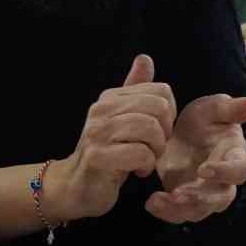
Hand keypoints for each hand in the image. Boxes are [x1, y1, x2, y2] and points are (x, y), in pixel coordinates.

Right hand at [50, 55, 176, 222]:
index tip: (155, 132)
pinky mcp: (97, 156)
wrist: (77, 186)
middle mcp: (101, 109)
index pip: (161, 91)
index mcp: (110, 97)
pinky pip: (140, 154)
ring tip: (144, 160)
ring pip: (150, 129)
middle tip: (151, 148)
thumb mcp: (122, 118)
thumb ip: (135, 90)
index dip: (168, 115)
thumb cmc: (106, 153)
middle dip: (163, 133)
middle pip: (158, 108)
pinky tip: (136, 171)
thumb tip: (145, 59)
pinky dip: (145, 165)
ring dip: (155, 151)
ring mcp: (97, 132)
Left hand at [148, 94, 245, 223]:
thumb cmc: (205, 121)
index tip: (204, 169)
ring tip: (157, 201)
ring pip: (198, 210)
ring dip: (179, 209)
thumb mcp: (212, 109)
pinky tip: (151, 204)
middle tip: (177, 195)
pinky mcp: (185, 201)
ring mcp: (204, 194)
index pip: (238, 170)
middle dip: (198, 198)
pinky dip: (165, 212)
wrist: (183, 134)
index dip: (224, 172)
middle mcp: (223, 182)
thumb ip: (229, 108)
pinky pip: (179, 213)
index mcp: (234, 157)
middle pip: (219, 198)